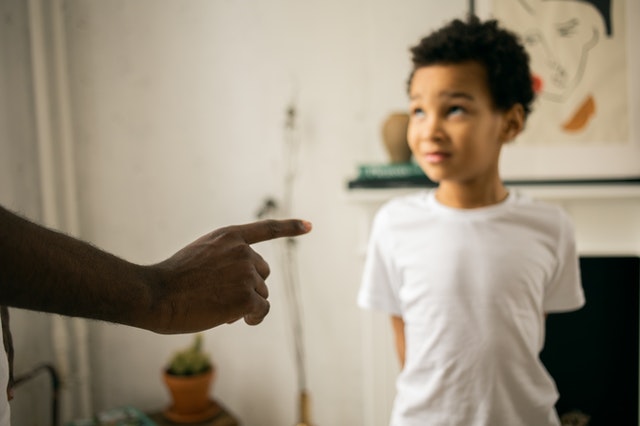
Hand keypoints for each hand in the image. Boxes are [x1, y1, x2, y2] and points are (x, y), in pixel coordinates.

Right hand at [149, 219, 311, 333]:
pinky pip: (261, 310)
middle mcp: (241, 251)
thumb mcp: (200, 255)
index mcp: (229, 236)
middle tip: (220, 296)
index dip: (290, 227)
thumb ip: (225, 259)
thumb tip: (251, 290)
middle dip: (248, 287)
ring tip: (217, 306)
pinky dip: (253, 318)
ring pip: (261, 294)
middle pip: (262, 273)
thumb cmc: (172, 280)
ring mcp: (245, 273)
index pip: (266, 228)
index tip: (310, 225)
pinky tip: (237, 320)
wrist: (156, 294)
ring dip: (246, 304)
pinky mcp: (246, 297)